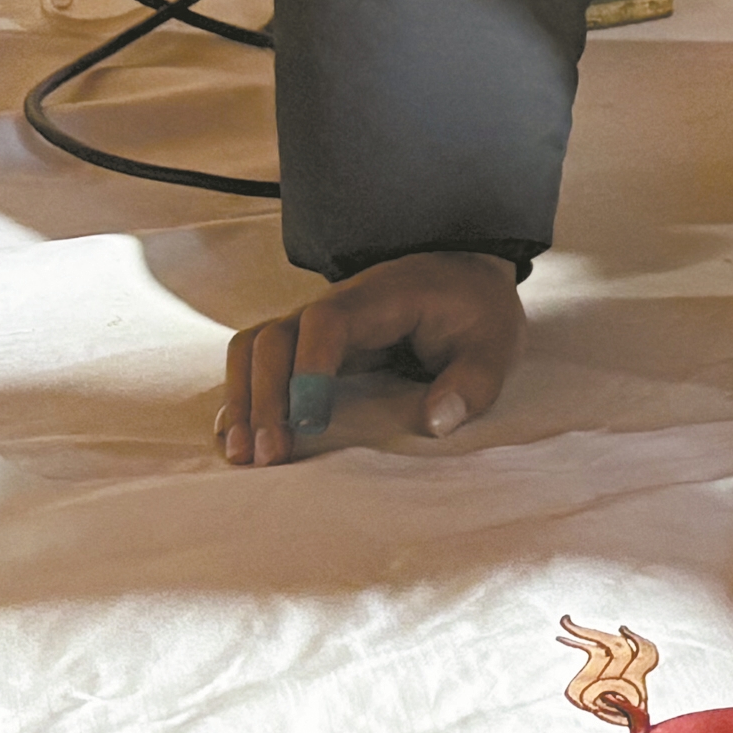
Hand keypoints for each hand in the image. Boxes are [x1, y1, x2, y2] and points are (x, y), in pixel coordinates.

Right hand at [216, 250, 524, 466]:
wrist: (463, 274)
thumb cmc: (476, 311)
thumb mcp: (494, 344)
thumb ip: (473, 382)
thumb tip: (436, 423)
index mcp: (382, 298)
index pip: (327, 321)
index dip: (311, 367)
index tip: (311, 422)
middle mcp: (337, 306)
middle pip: (274, 337)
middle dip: (264, 397)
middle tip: (269, 457)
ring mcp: (315, 323)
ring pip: (254, 347)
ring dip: (243, 399)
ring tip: (243, 456)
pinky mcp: (308, 343)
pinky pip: (259, 360)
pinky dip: (243, 395)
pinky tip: (238, 437)